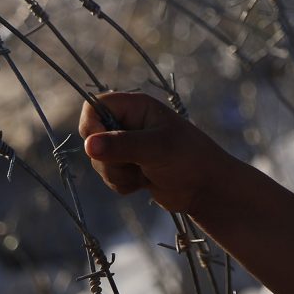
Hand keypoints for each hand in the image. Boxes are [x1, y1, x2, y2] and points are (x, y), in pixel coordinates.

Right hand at [78, 91, 231, 212]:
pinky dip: (122, 184)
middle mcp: (129, 123)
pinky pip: (108, 176)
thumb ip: (122, 146)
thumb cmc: (188, 159)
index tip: (96, 146)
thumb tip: (88, 145)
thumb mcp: (156, 148)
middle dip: (107, 159)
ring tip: (144, 174)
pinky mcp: (129, 165)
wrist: (205, 188)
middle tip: (132, 165)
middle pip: (92, 137)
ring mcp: (128, 145)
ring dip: (117, 174)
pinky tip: (144, 183)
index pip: (94, 105)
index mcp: (136, 107)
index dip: (91, 125)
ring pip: (99, 160)